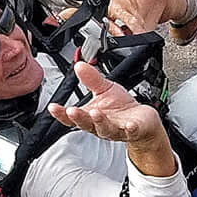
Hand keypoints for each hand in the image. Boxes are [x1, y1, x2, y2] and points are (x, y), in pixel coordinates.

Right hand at [47, 61, 163, 150]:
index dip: (61, 113)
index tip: (53, 107)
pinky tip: (129, 125)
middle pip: (86, 124)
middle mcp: (100, 126)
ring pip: (105, 129)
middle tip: (72, 110)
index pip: (72, 117)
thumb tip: (79, 65)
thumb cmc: (121, 107)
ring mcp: (116, 130)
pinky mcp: (133, 131)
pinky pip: (130, 131)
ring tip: (96, 113)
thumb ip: (91, 79)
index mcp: (90, 116)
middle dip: (79, 117)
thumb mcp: (104, 89)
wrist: (142, 121)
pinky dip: (129, 129)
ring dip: (99, 121)